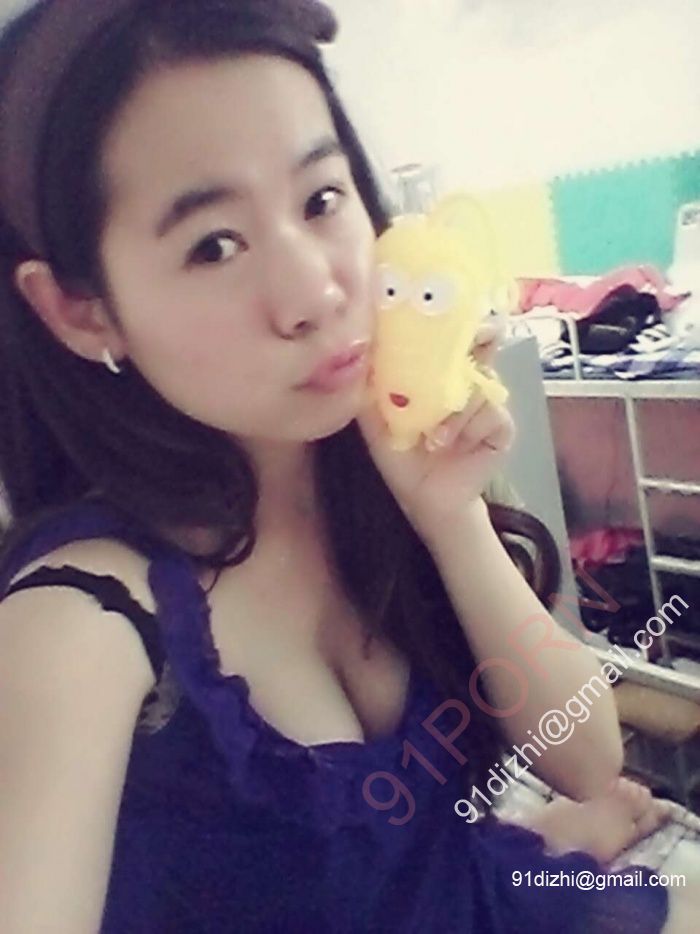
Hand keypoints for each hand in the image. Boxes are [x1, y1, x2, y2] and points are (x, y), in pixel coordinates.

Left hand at [355, 319, 514, 541]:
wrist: (421, 496)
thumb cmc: (401, 452)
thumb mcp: (376, 415)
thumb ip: (371, 383)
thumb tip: (361, 345)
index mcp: (439, 372)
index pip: (451, 334)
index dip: (453, 317)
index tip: (442, 305)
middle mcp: (468, 379)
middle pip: (482, 344)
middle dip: (474, 338)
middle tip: (466, 336)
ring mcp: (487, 402)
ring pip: (478, 385)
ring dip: (451, 409)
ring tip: (430, 436)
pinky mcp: (501, 428)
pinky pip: (491, 414)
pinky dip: (465, 427)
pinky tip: (445, 444)